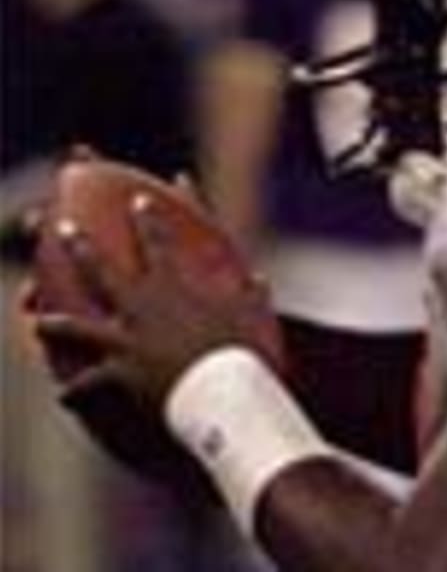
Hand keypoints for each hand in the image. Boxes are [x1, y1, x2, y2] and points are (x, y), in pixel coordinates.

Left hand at [34, 194, 275, 411]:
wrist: (222, 390)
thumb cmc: (242, 350)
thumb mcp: (254, 315)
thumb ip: (252, 294)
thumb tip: (258, 280)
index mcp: (174, 287)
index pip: (157, 242)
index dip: (147, 219)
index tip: (137, 201)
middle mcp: (141, 307)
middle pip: (101, 271)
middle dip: (81, 247)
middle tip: (63, 229)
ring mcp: (124, 340)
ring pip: (77, 327)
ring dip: (54, 323)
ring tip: (38, 319)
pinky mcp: (118, 374)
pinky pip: (88, 383)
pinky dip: (75, 391)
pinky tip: (63, 395)